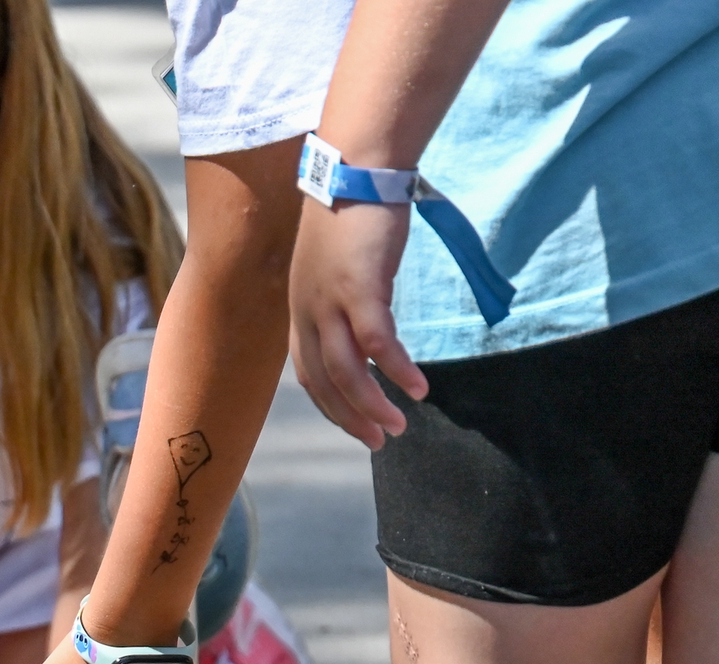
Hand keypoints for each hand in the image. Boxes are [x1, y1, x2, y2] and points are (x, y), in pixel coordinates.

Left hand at [288, 199, 421, 448]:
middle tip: (380, 441)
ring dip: (374, 404)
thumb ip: (346, 297)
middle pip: (326, 383)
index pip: (309, 374)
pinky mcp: (360, 286)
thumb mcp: (338, 264)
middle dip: (352, 417)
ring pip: (348, 372)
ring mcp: (330, 301)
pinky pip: (378, 343)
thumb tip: (369, 320)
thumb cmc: (353, 212)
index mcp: (300, 310)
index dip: (332, 405)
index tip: (357, 425)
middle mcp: (308, 311)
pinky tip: (418, 387)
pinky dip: (397, 370)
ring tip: (400, 425)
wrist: (356, 167)